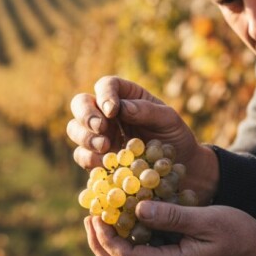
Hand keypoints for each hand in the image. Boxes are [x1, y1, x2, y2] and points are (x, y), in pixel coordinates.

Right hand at [67, 75, 218, 199]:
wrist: (180, 170)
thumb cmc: (175, 138)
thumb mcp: (169, 120)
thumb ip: (147, 111)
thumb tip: (122, 108)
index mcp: (125, 96)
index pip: (107, 85)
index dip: (105, 94)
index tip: (112, 110)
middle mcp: (106, 113)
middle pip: (81, 103)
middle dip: (86, 114)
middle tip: (100, 128)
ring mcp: (99, 135)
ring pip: (75, 129)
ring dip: (85, 137)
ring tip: (105, 146)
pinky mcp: (96, 158)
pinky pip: (82, 156)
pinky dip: (89, 159)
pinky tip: (104, 165)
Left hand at [84, 201, 255, 255]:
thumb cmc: (240, 234)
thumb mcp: (207, 219)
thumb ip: (172, 216)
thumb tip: (137, 209)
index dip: (106, 237)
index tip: (96, 213)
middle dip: (99, 244)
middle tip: (89, 217)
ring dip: (110, 246)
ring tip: (101, 220)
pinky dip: (126, 246)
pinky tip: (125, 224)